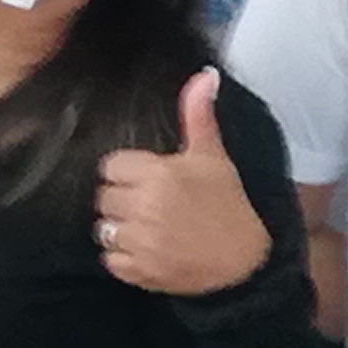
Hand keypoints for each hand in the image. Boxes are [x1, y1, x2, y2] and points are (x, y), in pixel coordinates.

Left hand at [96, 71, 273, 298]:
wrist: (243, 262)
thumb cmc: (228, 205)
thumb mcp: (214, 157)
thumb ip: (199, 115)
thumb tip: (205, 75)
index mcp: (158, 175)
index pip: (111, 166)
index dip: (127, 172)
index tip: (145, 180)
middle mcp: (144, 207)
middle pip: (104, 197)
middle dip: (122, 199)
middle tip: (147, 204)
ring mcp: (141, 242)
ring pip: (104, 229)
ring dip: (120, 228)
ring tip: (145, 227)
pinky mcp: (140, 271)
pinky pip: (110, 260)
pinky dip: (122, 257)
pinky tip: (145, 250)